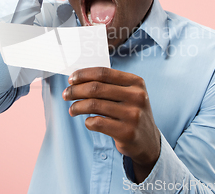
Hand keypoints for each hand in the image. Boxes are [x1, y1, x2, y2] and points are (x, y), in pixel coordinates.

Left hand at [62, 67, 160, 182]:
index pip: (103, 73)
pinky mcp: (127, 132)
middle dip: (76, 90)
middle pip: (96, 88)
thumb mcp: (128, 94)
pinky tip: (88, 122)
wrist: (148, 140)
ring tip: (72, 110)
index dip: (84, 74)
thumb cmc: (131, 112)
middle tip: (66, 94)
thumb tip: (78, 79)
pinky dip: (88, 122)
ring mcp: (133, 115)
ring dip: (77, 107)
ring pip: (94, 105)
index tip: (71, 79)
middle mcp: (137, 96)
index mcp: (136, 82)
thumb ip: (109, 85)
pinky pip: (97, 123)